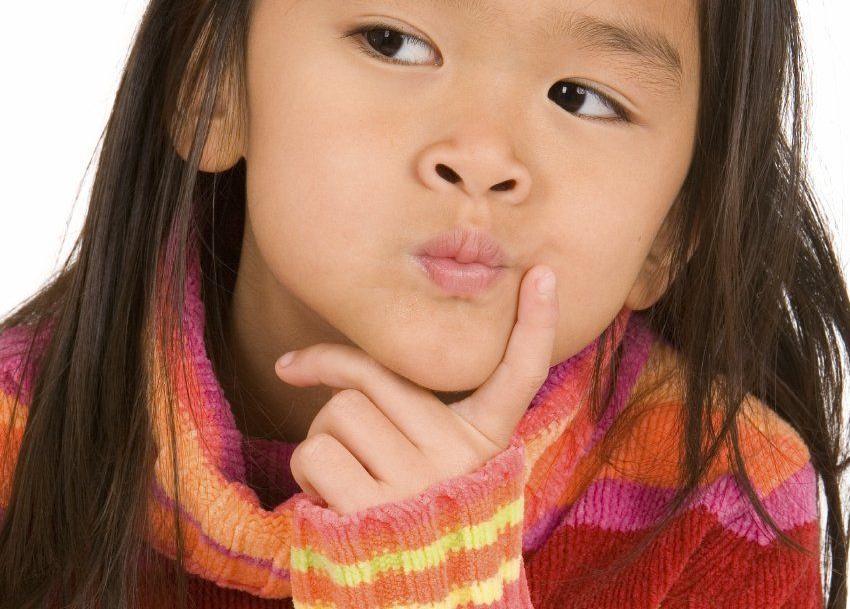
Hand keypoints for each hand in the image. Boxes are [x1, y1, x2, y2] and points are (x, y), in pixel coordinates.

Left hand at [274, 264, 558, 515]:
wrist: (417, 602)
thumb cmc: (414, 522)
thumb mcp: (439, 473)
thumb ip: (418, 421)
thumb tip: (339, 372)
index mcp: (483, 444)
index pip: (518, 376)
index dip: (533, 324)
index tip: (543, 273)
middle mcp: (458, 460)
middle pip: (375, 380)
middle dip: (333, 384)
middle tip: (318, 399)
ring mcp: (416, 484)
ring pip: (339, 412)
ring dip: (322, 441)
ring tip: (347, 480)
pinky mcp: (370, 510)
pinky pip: (315, 452)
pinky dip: (306, 473)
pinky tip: (331, 502)